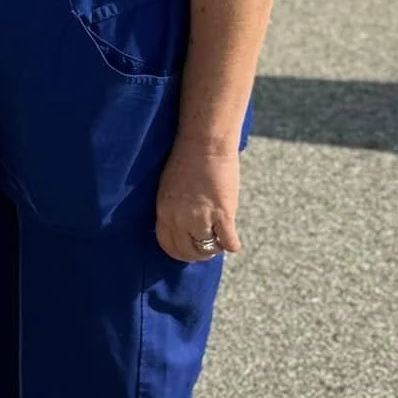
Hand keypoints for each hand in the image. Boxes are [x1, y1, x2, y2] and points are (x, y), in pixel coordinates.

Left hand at [155, 140, 241, 264]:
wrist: (205, 143)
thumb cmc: (187, 159)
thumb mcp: (169, 187)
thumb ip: (173, 207)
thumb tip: (182, 224)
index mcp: (164, 211)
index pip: (167, 244)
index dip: (179, 252)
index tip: (188, 250)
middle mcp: (180, 219)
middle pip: (187, 251)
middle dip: (198, 254)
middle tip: (206, 250)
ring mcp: (201, 218)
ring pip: (207, 249)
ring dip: (214, 249)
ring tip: (219, 242)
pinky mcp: (223, 214)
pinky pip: (228, 242)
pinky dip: (232, 245)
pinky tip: (233, 242)